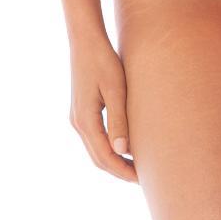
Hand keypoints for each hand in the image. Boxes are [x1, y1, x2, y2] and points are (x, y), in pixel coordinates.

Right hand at [68, 30, 138, 182]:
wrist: (85, 40)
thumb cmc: (103, 60)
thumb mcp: (115, 89)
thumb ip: (119, 120)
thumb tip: (123, 152)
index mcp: (85, 121)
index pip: (105, 157)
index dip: (123, 171)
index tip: (142, 179)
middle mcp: (78, 123)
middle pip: (98, 158)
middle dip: (119, 170)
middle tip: (143, 178)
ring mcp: (77, 117)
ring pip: (95, 149)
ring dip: (113, 160)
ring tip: (136, 165)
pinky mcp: (81, 110)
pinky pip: (94, 137)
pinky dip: (108, 147)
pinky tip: (124, 145)